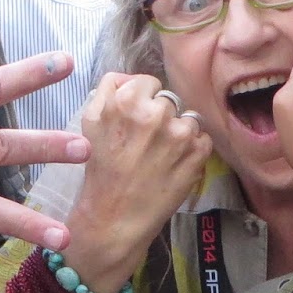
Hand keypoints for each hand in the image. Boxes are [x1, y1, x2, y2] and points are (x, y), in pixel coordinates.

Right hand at [63, 74, 211, 291]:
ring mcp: (181, 133)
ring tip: (162, 155)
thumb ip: (108, 88)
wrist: (115, 217)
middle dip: (161, 116)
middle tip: (147, 142)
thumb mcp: (90, 121)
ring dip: (179, 132)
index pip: (149, 82)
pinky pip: (203, 139)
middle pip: (169, 100)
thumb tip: (129, 76)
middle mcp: (156, 112)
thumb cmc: (101, 170)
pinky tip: (175, 165)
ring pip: (188, 118)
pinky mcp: (198, 154)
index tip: (137, 120)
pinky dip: (193, 150)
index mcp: (127, 99)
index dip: (143, 101)